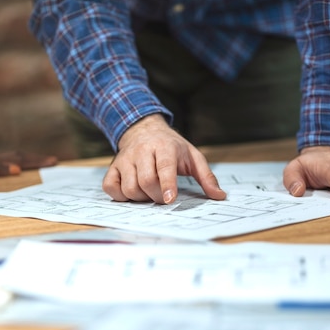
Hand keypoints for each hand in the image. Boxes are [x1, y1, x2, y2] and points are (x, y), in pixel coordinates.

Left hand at [0, 121, 57, 178]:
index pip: (22, 160)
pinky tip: (9, 167)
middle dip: (37, 160)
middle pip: (20, 158)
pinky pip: (1, 163)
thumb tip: (17, 169)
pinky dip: (11, 164)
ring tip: (37, 163)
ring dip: (26, 161)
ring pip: (11, 159)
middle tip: (53, 162)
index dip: (38, 161)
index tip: (54, 161)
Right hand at [102, 114, 225, 203]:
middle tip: (164, 197)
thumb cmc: (171, 147)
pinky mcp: (113, 167)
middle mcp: (142, 151)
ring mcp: (125, 159)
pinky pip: (111, 187)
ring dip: (141, 198)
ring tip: (149, 192)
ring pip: (129, 187)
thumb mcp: (192, 156)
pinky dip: (120, 196)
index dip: (167, 185)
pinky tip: (132, 192)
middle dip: (156, 196)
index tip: (170, 199)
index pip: (164, 167)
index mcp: (164, 146)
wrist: (144, 129)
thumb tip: (219, 196)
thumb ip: (206, 177)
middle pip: (146, 181)